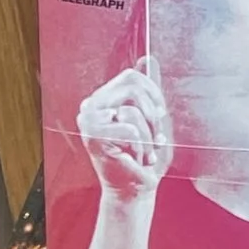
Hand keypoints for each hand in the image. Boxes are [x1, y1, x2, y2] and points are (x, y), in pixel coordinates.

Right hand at [77, 58, 172, 205]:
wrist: (134, 190)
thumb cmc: (144, 154)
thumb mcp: (151, 117)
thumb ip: (147, 88)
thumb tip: (147, 58)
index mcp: (103, 100)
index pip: (131, 76)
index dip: (152, 92)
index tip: (160, 113)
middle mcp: (90, 107)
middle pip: (132, 86)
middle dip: (152, 113)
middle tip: (157, 136)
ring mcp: (88, 122)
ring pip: (133, 111)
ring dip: (149, 136)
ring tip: (146, 152)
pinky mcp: (93, 137)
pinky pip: (130, 128)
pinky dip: (141, 146)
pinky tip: (136, 159)